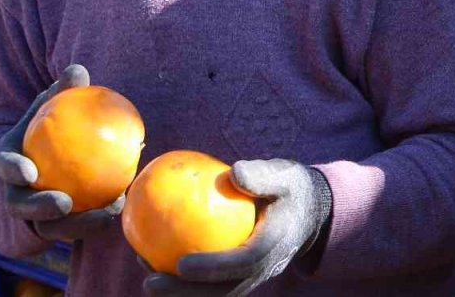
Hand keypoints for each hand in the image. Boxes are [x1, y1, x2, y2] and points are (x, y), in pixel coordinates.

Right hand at [0, 64, 122, 239]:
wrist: (44, 156)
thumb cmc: (50, 125)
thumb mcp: (52, 105)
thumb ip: (62, 90)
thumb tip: (78, 70)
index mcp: (9, 161)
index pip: (5, 166)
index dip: (13, 170)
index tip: (29, 172)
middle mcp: (15, 191)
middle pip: (21, 206)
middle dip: (39, 208)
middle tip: (65, 203)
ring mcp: (33, 213)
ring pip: (49, 227)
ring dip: (77, 224)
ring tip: (108, 211)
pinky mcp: (56, 226)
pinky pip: (75, 229)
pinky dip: (96, 222)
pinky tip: (123, 207)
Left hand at [142, 159, 332, 296]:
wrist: (307, 214)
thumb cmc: (290, 190)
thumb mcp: (284, 176)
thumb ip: (262, 175)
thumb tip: (234, 171)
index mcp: (276, 243)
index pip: (244, 261)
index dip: (213, 267)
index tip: (181, 263)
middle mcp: (264, 268)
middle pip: (224, 291)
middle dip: (185, 293)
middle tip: (150, 282)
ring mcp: (253, 277)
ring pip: (215, 295)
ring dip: (181, 294)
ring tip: (147, 278)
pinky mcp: (241, 277)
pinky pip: (211, 287)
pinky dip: (184, 284)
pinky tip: (155, 265)